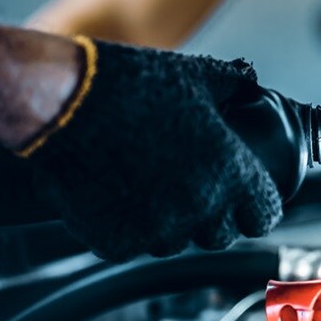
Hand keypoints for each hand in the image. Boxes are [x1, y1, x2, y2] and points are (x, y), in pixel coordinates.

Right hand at [24, 39, 282, 260]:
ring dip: (171, 224)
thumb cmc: (126, 86)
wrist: (57, 105)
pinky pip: (133, 246)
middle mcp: (199, 208)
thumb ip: (230, 84)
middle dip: (213, 216)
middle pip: (221, 234)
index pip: (264, 214)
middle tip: (193, 188)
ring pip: (176, 242)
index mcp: (230, 172)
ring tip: (151, 187)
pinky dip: (128, 228)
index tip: (248, 199)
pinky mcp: (115, 244)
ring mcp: (156, 231)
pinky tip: (117, 195)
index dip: (257, 206)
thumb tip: (248, 80)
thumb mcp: (191, 75)